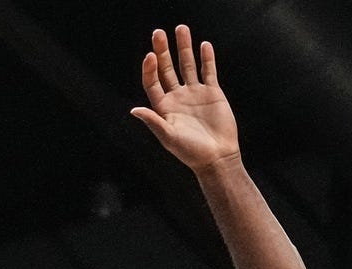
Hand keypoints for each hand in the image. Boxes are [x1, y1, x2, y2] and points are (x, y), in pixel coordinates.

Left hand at [130, 26, 239, 172]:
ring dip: (184, 48)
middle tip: (158, 32)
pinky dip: (207, 58)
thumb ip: (153, 121)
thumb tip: (134, 110)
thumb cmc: (191, 151)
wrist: (217, 157)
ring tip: (182, 29)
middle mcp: (177, 96)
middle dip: (163, 50)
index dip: (150, 69)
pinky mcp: (212, 93)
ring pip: (187, 65)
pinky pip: (208, 71)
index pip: (152, 82)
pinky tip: (204, 45)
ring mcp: (195, 93)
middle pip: (167, 68)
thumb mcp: (169, 137)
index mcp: (164, 106)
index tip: (151, 56)